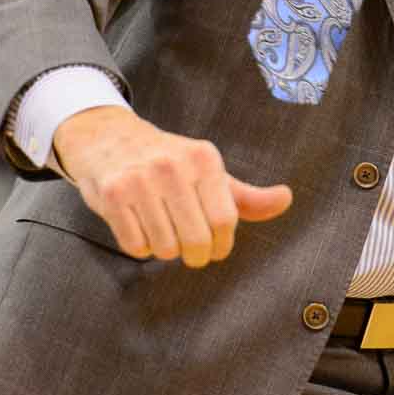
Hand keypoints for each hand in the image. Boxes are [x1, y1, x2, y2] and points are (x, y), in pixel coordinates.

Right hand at [52, 105, 292, 266]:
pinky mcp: (111, 195)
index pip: (225, 221)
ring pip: (165, 248)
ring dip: (166, 250)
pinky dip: (141, 247)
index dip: (222, 245)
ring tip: (162, 229)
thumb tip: (286, 199)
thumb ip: (246, 196)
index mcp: (203, 159)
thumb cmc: (167, 161)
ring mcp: (139, 180)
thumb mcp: (208, 172)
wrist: (107, 138)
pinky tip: (140, 226)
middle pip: (196, 240)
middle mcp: (172, 166)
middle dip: (197, 256)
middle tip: (192, 251)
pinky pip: (136, 246)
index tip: (217, 247)